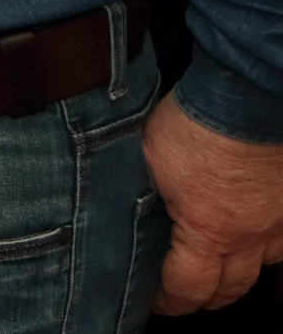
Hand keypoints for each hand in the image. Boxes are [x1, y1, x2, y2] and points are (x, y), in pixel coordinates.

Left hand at [146, 93, 282, 312]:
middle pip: (233, 288)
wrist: (248, 98)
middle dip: (208, 298)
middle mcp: (252, 236)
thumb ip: (146, 193)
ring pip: (265, 265)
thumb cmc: (196, 123)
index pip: (189, 287)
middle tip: (190, 295)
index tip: (157, 301)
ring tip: (222, 269)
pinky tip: (255, 235)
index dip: (171, 301)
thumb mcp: (148, 160)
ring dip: (241, 272)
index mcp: (209, 232)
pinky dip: (269, 244)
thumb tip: (132, 204)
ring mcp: (279, 221)